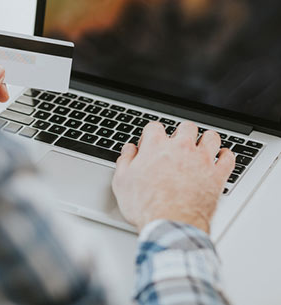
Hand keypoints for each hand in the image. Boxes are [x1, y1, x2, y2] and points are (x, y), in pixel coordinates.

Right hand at [112, 121, 235, 232]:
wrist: (169, 223)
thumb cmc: (146, 205)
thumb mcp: (122, 182)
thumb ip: (125, 161)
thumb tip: (129, 150)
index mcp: (156, 146)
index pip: (154, 127)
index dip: (150, 135)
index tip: (149, 144)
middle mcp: (181, 147)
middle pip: (186, 127)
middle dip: (181, 133)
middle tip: (176, 144)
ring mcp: (202, 160)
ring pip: (211, 137)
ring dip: (206, 140)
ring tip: (201, 146)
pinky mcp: (217, 175)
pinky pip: (228, 158)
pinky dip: (226, 156)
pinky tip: (222, 158)